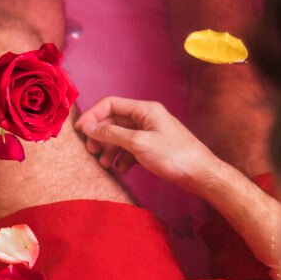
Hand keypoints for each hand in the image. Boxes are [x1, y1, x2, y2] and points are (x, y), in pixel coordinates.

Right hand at [75, 97, 220, 194]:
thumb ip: (112, 134)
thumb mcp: (138, 143)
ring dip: (109, 149)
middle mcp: (146, 118)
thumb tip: (89, 127)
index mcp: (145, 109)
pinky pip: (129, 149)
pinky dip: (122, 158)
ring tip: (104, 163)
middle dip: (100, 135)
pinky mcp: (152, 148)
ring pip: (120, 137)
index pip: (111, 104)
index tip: (80, 130)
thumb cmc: (174, 155)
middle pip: (113, 121)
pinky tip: (121, 170)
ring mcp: (149, 133)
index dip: (93, 115)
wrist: (200, 175)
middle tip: (91, 150)